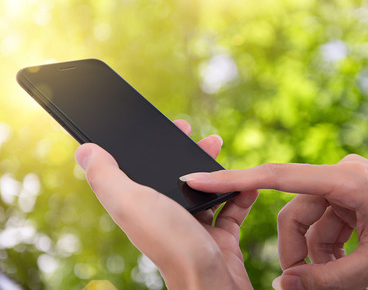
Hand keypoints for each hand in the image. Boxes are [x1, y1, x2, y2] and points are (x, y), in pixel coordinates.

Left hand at [75, 120, 257, 288]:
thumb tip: (85, 151)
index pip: (144, 170)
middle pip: (179, 178)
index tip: (173, 127)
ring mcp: (194, 227)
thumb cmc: (172, 246)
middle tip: (206, 138)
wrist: (212, 284)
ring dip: (217, 171)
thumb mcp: (132, 205)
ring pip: (206, 191)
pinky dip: (240, 195)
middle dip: (192, 154)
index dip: (155, 147)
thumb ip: (107, 179)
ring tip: (226, 154)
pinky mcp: (219, 238)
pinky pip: (232, 210)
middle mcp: (166, 217)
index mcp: (142, 208)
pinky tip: (248, 184)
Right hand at [181, 154, 367, 288]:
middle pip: (294, 213)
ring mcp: (347, 183)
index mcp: (345, 180)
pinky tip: (348, 268)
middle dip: (297, 252)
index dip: (233, 180)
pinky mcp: (353, 193)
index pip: (276, 176)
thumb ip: (329, 278)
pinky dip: (331, 247)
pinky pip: (328, 221)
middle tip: (303, 285)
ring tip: (340, 282)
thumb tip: (285, 285)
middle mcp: (340, 174)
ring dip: (317, 254)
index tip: (198, 180)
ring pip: (311, 221)